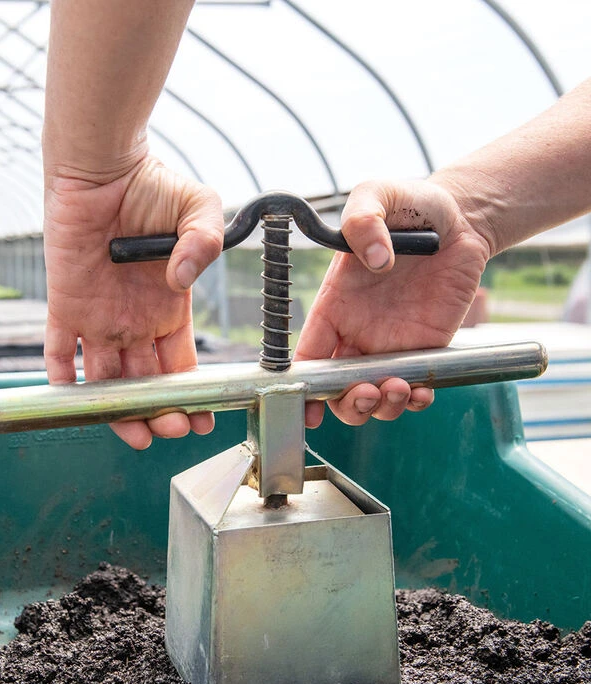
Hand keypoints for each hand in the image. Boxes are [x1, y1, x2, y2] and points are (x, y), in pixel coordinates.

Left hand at [43, 155, 222, 448]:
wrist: (103, 166)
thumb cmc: (152, 184)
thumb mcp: (199, 208)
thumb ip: (204, 242)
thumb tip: (183, 278)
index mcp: (168, 309)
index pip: (179, 366)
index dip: (189, 396)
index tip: (200, 421)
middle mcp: (133, 322)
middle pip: (144, 384)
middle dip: (158, 413)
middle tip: (169, 431)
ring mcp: (97, 318)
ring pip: (105, 379)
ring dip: (119, 410)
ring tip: (137, 436)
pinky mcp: (64, 305)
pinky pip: (56, 350)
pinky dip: (60, 379)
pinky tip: (73, 404)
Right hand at [295, 178, 489, 426]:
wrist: (461, 218)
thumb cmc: (411, 205)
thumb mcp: (378, 194)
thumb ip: (363, 219)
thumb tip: (376, 260)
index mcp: (334, 306)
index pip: (308, 357)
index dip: (302, 388)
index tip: (305, 408)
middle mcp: (357, 334)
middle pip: (337, 390)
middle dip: (346, 403)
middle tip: (368, 390)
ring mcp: (391, 346)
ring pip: (374, 398)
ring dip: (381, 407)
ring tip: (399, 387)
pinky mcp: (425, 351)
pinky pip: (414, 389)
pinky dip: (415, 402)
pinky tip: (422, 392)